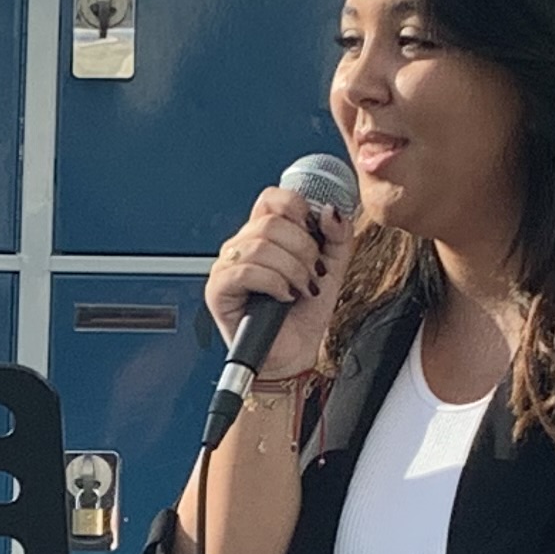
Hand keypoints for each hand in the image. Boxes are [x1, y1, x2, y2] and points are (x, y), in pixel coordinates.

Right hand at [201, 178, 360, 385]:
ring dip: (291, 269)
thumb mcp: (332, 268)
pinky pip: (245, 271)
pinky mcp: (218, 290)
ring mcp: (227, 266)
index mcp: (264, 235)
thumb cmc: (305, 314)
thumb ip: (337, 235)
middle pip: (271, 222)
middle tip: (312, 273)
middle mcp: (242, 246)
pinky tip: (283, 296)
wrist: (294, 354)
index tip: (316, 234)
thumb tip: (330, 210)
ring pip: (260, 245)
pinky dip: (273, 283)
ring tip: (300, 289)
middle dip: (302, 249)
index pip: (272, 198)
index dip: (298, 209)